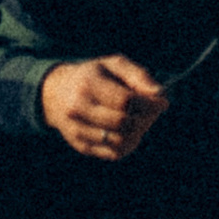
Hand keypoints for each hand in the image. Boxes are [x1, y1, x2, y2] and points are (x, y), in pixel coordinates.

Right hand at [40, 55, 167, 157]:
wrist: (55, 93)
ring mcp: (77, 130)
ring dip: (139, 133)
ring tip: (141, 120)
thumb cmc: (93, 76)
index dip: (149, 104)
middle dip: (146, 119)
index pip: (124, 101)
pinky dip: (129, 144)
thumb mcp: (113, 64)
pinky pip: (113, 153)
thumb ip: (138, 75)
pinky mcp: (80, 146)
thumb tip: (159, 93)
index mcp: (88, 85)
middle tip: (153, 112)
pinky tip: (131, 132)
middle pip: (123, 123)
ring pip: (120, 141)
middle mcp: (78, 109)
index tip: (162, 102)